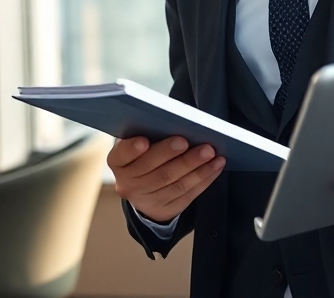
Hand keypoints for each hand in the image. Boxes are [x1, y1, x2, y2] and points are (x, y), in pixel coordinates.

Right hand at [108, 135, 225, 222]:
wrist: (144, 187)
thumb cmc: (147, 153)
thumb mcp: (141, 142)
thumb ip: (152, 134)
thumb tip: (179, 123)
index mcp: (118, 162)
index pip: (121, 156)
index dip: (132, 149)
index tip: (144, 140)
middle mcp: (127, 184)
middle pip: (155, 171)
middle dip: (177, 157)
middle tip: (193, 143)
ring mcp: (145, 200)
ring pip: (175, 184)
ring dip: (197, 168)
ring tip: (212, 153)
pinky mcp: (163, 210)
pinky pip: (187, 195)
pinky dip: (204, 179)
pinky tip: (215, 166)